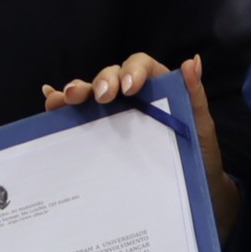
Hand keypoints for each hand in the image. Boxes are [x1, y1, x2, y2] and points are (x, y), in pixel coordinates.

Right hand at [44, 53, 238, 238]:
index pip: (140, 66)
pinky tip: (49, 101)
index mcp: (158, 87)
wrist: (194, 189)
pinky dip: (62, 106)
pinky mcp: (101, 133)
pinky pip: (80, 115)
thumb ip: (195, 95)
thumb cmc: (199, 155)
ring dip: (77, 90)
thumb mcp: (201, 126)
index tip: (130, 87)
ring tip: (65, 99)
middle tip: (101, 97)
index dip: (132, 70)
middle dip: (101, 81)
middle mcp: (132, 96)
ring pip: (92, 93)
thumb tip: (193, 62)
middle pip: (111, 75)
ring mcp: (115, 114)